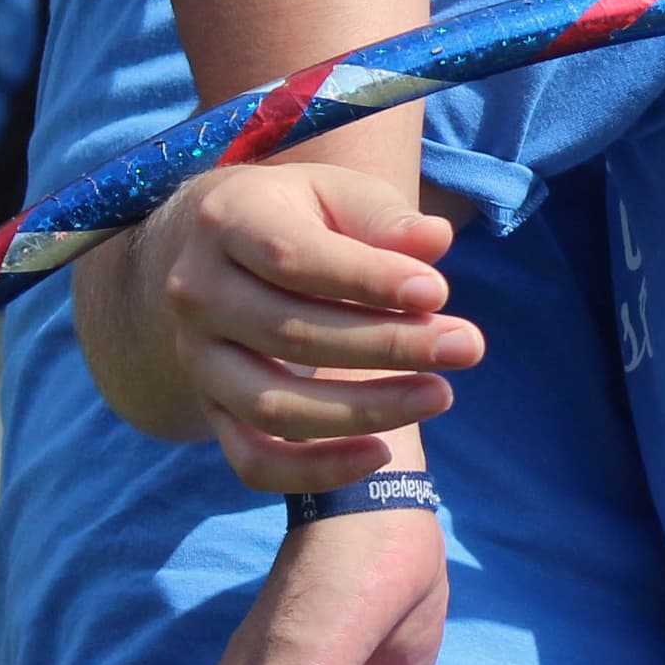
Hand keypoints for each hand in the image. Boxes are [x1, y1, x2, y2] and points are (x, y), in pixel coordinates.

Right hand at [104, 164, 483, 490]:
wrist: (232, 248)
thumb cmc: (307, 215)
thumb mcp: (342, 193)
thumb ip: (384, 218)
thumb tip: (435, 241)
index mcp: (227, 220)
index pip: (293, 258)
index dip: (368, 279)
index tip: (439, 292)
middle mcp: (197, 292)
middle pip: (290, 333)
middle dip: (387, 345)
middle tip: (467, 345)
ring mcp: (197, 357)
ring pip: (273, 404)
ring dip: (363, 409)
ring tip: (440, 394)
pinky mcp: (211, 409)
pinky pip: (252, 461)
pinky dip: (314, 471)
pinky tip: (381, 455)